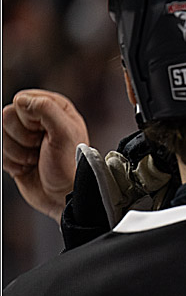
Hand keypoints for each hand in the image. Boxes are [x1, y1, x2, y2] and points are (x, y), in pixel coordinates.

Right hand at [2, 89, 88, 221]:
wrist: (63, 196)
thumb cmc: (69, 165)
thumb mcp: (64, 133)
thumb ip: (46, 110)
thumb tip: (20, 99)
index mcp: (55, 108)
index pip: (22, 100)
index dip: (28, 118)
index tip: (43, 132)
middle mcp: (39, 120)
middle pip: (7, 116)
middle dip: (21, 137)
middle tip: (40, 148)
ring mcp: (26, 137)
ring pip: (1, 134)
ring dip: (17, 151)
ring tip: (36, 159)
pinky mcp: (15, 153)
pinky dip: (12, 162)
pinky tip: (28, 167)